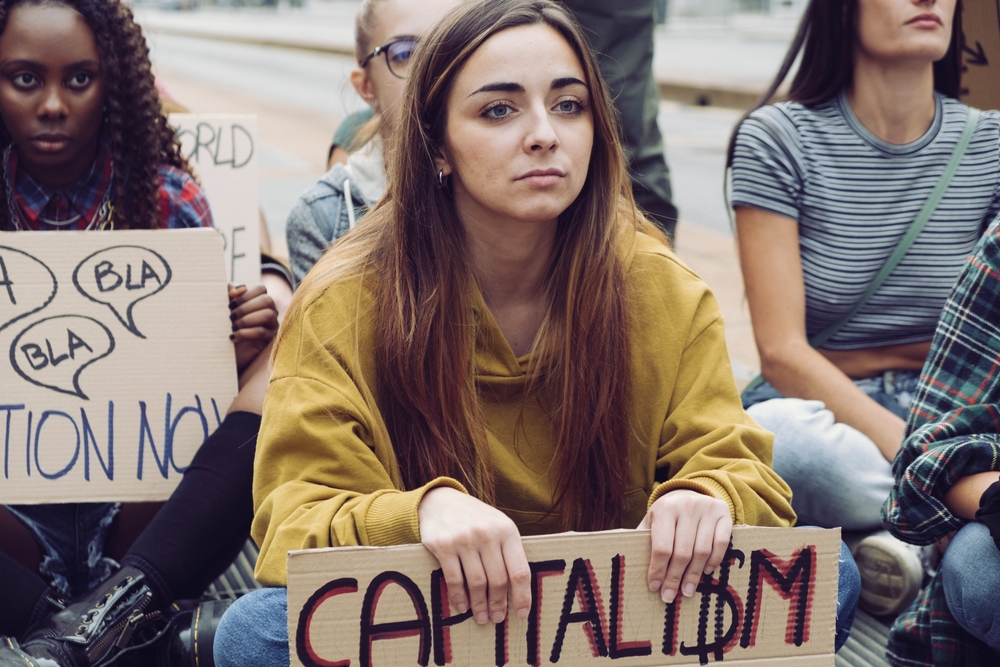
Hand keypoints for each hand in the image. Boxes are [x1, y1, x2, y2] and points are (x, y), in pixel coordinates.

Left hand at [229, 284, 277, 373]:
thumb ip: (229, 294)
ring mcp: (272, 327)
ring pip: (268, 315)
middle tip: (230, 316)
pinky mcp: (269, 341)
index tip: (231, 304)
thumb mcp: (224, 309)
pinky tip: (233, 337)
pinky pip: (261, 332)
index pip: (261, 289)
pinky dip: (245, 333)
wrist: (224, 354)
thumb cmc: (225, 329)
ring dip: (247, 319)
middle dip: (246, 307)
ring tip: (233, 327)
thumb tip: (238, 287)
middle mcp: (269, 312)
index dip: (246, 294)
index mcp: (259, 302)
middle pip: (267, 300)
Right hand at [418, 487, 530, 623]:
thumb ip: (508, 551)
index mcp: (507, 530)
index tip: (521, 614)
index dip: (522, 596)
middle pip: (498, 580)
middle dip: (499, 604)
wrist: (441, 501)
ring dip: (480, 605)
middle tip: (497, 618)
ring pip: (477, 583)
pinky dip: (459, 597)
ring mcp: (464, 539)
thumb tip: (518, 590)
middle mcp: (487, 534)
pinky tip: (463, 606)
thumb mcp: (498, 526)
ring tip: (481, 616)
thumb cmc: (476, 519)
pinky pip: (454, 580)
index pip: (520, 570)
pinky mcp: (443, 546)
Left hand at [639, 489, 731, 603]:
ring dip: (694, 575)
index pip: (662, 547)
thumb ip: (641, 539)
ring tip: (686, 590)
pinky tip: (705, 571)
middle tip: (670, 596)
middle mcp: (686, 506)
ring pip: (702, 550)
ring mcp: (707, 508)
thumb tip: (628, 562)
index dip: (658, 570)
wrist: (689, 494)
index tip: (655, 587)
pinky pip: (721, 543)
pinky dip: (714, 560)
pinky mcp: (724, 514)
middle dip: (674, 578)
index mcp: (664, 509)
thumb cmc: (666, 515)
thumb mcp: (651, 521)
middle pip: (682, 552)